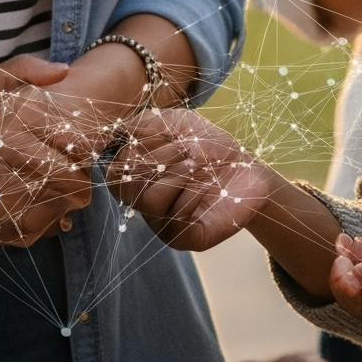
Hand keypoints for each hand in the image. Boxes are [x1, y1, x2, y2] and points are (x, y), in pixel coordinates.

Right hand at [0, 57, 109, 246]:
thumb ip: (29, 69)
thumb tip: (65, 71)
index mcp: (15, 120)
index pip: (67, 140)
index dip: (85, 151)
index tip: (88, 156)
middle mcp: (5, 150)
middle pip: (61, 175)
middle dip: (79, 183)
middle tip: (84, 187)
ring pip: (43, 205)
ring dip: (58, 207)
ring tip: (65, 205)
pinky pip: (14, 226)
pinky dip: (31, 226)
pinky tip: (36, 219)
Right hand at [107, 109, 280, 251]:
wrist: (248, 167)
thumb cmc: (210, 146)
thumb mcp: (175, 123)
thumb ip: (143, 124)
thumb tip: (115, 130)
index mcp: (140, 179)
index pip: (114, 174)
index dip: (134, 152)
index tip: (163, 136)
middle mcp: (146, 205)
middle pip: (129, 186)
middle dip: (160, 157)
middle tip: (188, 149)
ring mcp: (164, 224)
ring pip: (149, 203)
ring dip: (176, 175)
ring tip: (198, 167)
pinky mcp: (186, 239)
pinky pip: (174, 222)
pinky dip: (191, 195)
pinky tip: (207, 186)